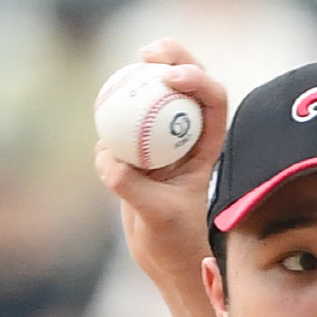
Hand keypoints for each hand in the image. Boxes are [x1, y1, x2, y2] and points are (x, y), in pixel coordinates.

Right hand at [93, 39, 227, 282]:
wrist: (166, 260)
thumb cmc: (176, 243)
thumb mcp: (157, 216)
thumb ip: (131, 186)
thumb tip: (107, 155)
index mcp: (209, 147)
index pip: (213, 100)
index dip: (197, 78)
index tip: (172, 78)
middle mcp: (189, 137)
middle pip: (187, 82)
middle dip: (171, 56)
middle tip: (146, 55)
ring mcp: (163, 140)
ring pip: (155, 94)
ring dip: (139, 76)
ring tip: (123, 74)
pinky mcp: (138, 149)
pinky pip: (124, 119)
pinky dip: (113, 110)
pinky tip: (103, 111)